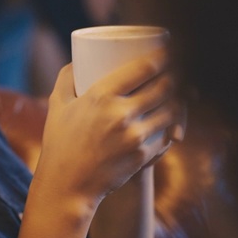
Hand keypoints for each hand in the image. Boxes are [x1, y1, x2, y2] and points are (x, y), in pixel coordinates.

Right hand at [36, 49, 182, 207]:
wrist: (67, 186)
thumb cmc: (60, 143)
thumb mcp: (57, 105)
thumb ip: (67, 77)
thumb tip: (79, 58)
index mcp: (101, 96)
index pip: (144, 68)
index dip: (162, 56)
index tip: (167, 51)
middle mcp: (121, 114)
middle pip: (164, 86)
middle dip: (176, 76)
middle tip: (177, 72)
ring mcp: (135, 136)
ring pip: (171, 111)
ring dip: (179, 101)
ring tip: (180, 95)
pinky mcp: (144, 156)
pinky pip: (166, 135)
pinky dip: (171, 127)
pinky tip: (172, 122)